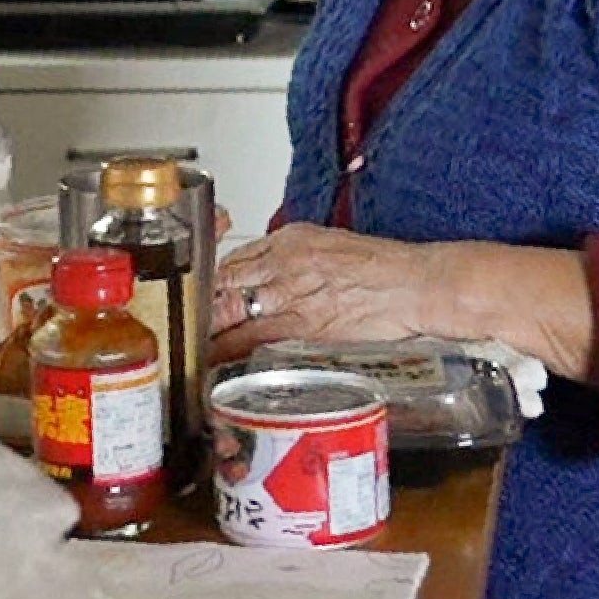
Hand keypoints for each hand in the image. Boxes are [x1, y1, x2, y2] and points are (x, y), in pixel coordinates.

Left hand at [208, 223, 438, 363]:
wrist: (414, 285)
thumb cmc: (382, 268)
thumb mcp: (329, 246)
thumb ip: (295, 259)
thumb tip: (272, 276)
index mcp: (290, 238)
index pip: (237, 258)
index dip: (216, 281)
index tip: (205, 295)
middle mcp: (283, 262)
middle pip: (225, 281)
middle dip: (203, 304)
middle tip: (184, 322)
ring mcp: (290, 294)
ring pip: (230, 309)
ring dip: (208, 329)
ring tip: (189, 345)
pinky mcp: (301, 325)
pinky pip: (251, 338)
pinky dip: (227, 349)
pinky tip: (211, 360)